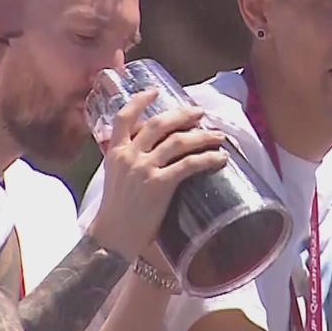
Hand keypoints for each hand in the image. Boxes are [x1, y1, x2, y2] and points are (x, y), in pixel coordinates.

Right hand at [89, 89, 228, 260]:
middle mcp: (129, 156)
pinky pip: (189, 165)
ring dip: (202, 135)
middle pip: (159, 123)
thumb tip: (150, 154)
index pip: (124, 117)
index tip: (155, 90)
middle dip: (182, 114)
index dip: (140, 100)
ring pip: (178, 141)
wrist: (111, 240)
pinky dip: (208, 158)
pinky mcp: (159, 185)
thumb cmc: (116, 215)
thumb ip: (128, 163)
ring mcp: (144, 169)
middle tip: (199, 113)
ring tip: (218, 136)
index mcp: (114, 153)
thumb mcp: (114, 180)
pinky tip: (220, 158)